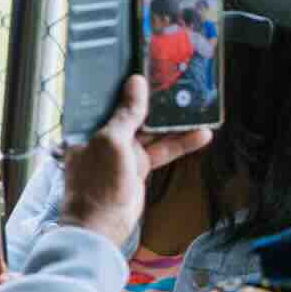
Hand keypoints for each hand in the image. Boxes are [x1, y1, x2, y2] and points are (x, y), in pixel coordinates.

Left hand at [58, 74, 212, 247]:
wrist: (101, 224)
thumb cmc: (98, 181)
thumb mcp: (112, 141)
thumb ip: (126, 113)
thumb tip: (136, 83)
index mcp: (88, 124)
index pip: (109, 96)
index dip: (128, 83)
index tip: (149, 67)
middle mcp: (104, 134)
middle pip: (134, 111)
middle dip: (156, 100)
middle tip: (180, 82)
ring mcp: (123, 150)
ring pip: (153, 130)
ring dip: (175, 122)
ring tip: (199, 106)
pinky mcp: (139, 165)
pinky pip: (162, 150)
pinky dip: (181, 143)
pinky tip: (202, 135)